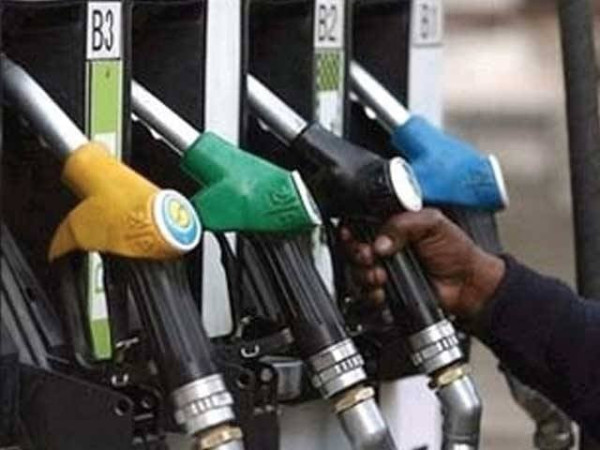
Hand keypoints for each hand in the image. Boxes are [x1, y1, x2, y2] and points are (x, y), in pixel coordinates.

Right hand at [340, 208, 504, 320]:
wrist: (467, 284)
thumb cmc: (455, 251)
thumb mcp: (432, 223)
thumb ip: (403, 223)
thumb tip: (379, 241)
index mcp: (392, 226)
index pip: (360, 224)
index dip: (351, 230)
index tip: (351, 234)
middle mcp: (384, 247)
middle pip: (353, 249)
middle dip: (356, 254)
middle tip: (369, 256)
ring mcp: (384, 270)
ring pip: (356, 272)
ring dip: (364, 275)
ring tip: (381, 275)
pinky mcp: (387, 292)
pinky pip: (367, 294)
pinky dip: (372, 294)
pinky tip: (383, 291)